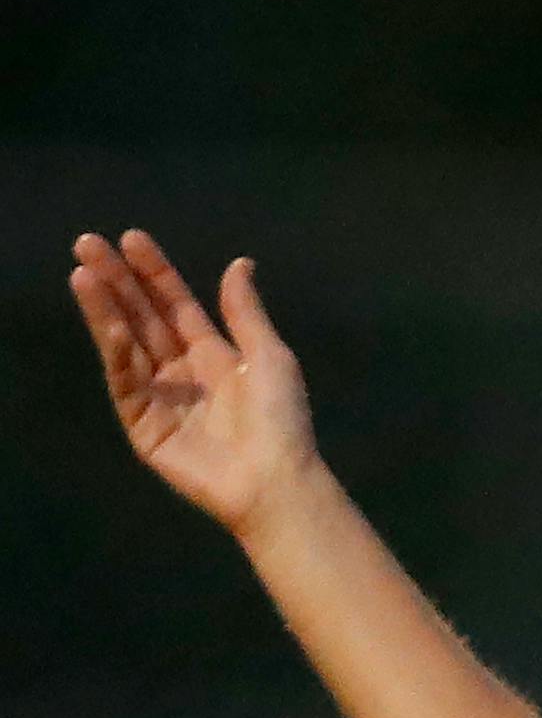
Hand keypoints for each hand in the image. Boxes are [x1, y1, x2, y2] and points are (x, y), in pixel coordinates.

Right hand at [68, 230, 318, 536]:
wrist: (276, 479)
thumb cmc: (282, 419)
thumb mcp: (268, 356)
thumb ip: (245, 312)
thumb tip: (239, 263)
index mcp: (216, 355)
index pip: (176, 305)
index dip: (155, 273)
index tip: (132, 238)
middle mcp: (183, 372)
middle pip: (144, 318)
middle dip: (118, 281)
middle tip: (88, 243)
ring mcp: (160, 398)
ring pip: (127, 344)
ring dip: (104, 308)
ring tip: (83, 272)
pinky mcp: (143, 426)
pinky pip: (126, 381)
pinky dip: (116, 350)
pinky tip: (107, 320)